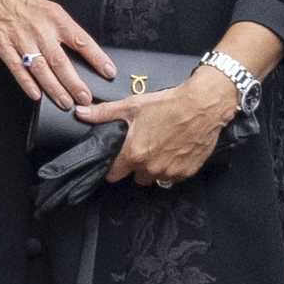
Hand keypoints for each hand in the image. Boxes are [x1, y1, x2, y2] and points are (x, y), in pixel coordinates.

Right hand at [0, 0, 114, 108]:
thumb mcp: (47, 6)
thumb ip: (61, 27)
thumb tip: (79, 47)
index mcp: (55, 17)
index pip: (82, 40)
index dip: (97, 58)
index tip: (108, 71)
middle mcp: (40, 30)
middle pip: (62, 62)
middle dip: (75, 84)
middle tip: (85, 98)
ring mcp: (21, 39)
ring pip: (42, 70)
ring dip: (55, 89)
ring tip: (65, 102)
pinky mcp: (3, 46)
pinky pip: (18, 69)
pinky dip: (28, 84)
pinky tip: (37, 95)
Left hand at [73, 67, 236, 186]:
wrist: (203, 106)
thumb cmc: (167, 104)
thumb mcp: (132, 106)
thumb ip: (104, 113)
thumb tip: (80, 113)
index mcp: (133, 153)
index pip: (113, 174)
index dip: (114, 166)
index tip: (118, 158)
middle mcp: (150, 168)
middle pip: (135, 177)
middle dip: (136, 166)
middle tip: (143, 147)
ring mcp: (169, 172)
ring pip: (154, 178)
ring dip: (154, 168)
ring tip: (160, 148)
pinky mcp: (186, 173)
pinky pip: (173, 177)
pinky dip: (172, 168)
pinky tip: (174, 151)